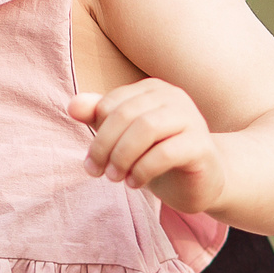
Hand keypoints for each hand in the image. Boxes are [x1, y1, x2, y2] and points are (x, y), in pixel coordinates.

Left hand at [69, 80, 227, 216]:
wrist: (201, 181)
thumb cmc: (158, 155)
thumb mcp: (124, 137)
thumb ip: (99, 118)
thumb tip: (72, 106)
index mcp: (153, 90)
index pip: (112, 103)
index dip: (96, 132)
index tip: (91, 161)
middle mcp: (174, 97)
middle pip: (126, 115)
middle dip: (104, 147)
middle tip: (97, 172)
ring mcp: (191, 119)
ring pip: (146, 128)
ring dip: (123, 157)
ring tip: (116, 178)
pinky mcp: (201, 146)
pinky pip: (166, 152)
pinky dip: (143, 169)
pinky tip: (135, 183)